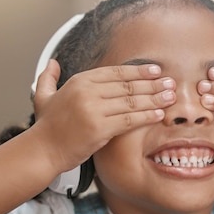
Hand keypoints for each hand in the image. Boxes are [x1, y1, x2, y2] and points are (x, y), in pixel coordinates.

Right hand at [32, 60, 175, 172]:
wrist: (42, 151)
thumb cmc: (46, 127)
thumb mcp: (43, 96)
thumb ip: (48, 77)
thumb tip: (53, 62)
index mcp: (79, 81)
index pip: (116, 72)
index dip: (139, 71)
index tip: (156, 71)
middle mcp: (87, 91)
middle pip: (127, 85)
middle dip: (153, 84)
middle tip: (171, 82)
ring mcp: (93, 109)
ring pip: (131, 101)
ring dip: (155, 98)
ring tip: (172, 96)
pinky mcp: (99, 128)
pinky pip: (129, 119)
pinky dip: (147, 116)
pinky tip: (160, 114)